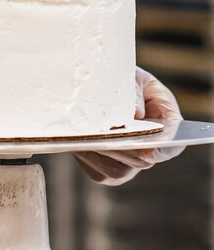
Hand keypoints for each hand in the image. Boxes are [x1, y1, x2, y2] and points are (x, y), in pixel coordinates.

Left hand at [75, 67, 183, 185]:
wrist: (98, 86)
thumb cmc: (121, 78)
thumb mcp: (132, 77)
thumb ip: (135, 92)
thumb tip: (136, 114)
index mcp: (165, 123)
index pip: (171, 143)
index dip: (162, 149)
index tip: (147, 151)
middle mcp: (149, 148)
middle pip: (141, 160)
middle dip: (122, 149)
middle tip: (104, 137)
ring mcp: (128, 162)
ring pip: (119, 171)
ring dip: (102, 154)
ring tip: (88, 137)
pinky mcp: (106, 169)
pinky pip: (99, 173)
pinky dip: (88, 158)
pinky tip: (79, 141)